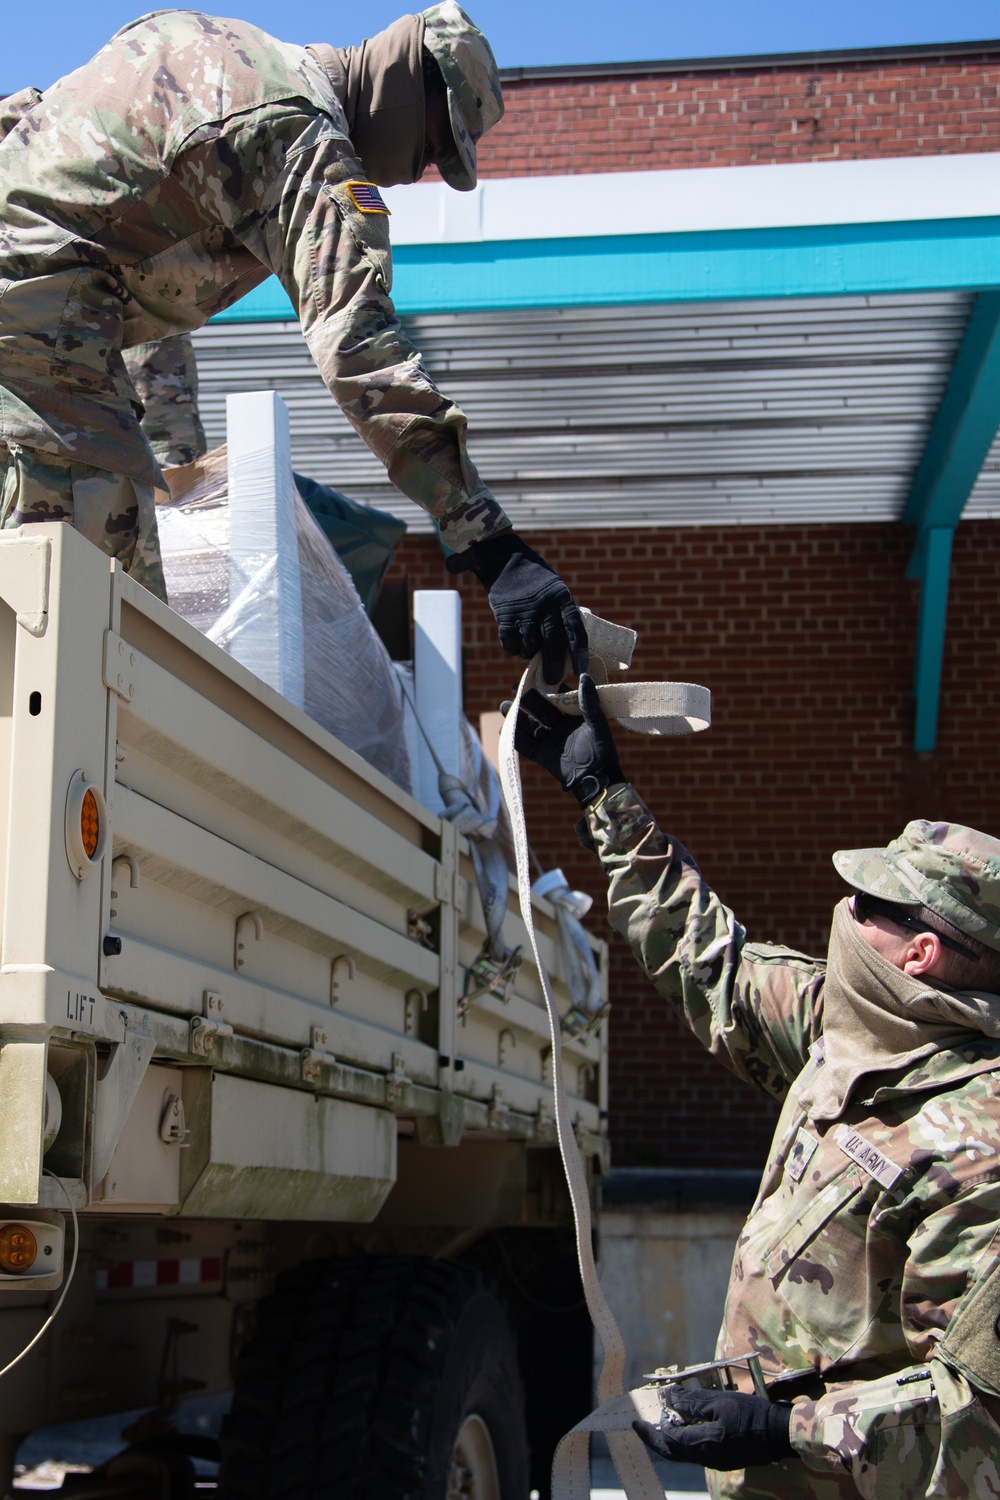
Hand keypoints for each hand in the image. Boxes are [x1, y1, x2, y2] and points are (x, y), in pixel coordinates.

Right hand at [446, 530, 588, 682]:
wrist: (506, 560)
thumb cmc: (536, 581)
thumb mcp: (556, 591)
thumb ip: (562, 614)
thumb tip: (570, 647)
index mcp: (562, 599)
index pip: (575, 630)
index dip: (578, 652)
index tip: (580, 669)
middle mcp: (545, 606)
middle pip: (552, 642)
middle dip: (553, 664)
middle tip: (553, 679)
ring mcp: (524, 611)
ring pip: (530, 645)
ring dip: (530, 655)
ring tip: (530, 654)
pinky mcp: (504, 615)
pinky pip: (510, 642)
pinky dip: (513, 648)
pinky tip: (515, 646)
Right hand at [501, 674, 622, 807]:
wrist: (596, 779)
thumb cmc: (602, 750)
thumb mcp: (596, 723)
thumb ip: (589, 701)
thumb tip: (584, 675)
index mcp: (574, 714)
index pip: (557, 696)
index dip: (545, 686)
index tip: (533, 676)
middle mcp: (560, 724)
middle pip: (539, 709)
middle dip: (525, 699)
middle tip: (512, 689)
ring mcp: (550, 739)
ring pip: (529, 725)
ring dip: (516, 717)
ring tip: (503, 707)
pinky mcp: (542, 755)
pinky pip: (525, 745)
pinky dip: (514, 739)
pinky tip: (503, 731)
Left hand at [632, 1387, 791, 1470]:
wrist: (778, 1435)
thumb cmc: (750, 1415)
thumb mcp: (720, 1402)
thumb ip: (692, 1402)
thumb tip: (669, 1399)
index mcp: (702, 1444)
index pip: (668, 1439)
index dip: (652, 1429)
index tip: (636, 1420)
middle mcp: (705, 1458)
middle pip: (672, 1453)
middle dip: (654, 1440)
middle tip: (640, 1428)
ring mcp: (715, 1462)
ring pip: (683, 1455)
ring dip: (669, 1441)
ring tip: (660, 1424)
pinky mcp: (723, 1460)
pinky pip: (696, 1453)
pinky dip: (684, 1442)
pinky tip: (684, 1428)